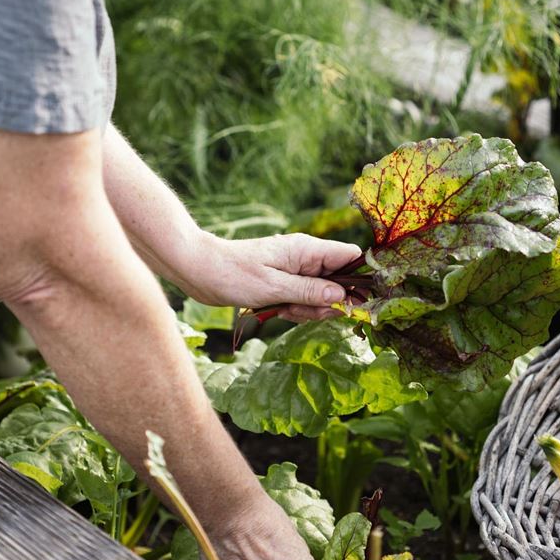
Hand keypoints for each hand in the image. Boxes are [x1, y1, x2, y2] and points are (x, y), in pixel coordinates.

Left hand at [178, 231, 362, 322]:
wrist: (200, 270)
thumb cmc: (233, 273)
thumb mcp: (274, 287)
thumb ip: (310, 291)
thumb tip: (343, 296)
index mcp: (307, 249)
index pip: (350, 257)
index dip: (358, 280)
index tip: (354, 304)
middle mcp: (305, 258)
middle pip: (339, 282)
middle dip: (328, 302)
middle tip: (303, 309)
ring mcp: (295, 271)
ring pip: (321, 294)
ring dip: (309, 309)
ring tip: (285, 309)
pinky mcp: (285, 283)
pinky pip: (304, 299)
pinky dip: (296, 309)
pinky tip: (280, 310)